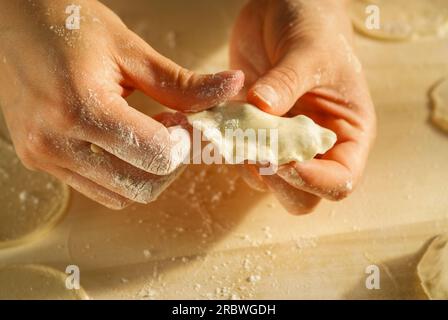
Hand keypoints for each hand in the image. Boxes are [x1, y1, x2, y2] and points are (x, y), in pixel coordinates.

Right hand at [0, 0, 243, 208]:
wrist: (16, 22)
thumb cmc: (72, 26)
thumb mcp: (132, 51)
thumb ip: (183, 83)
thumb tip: (233, 86)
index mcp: (81, 107)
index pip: (156, 156)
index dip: (182, 142)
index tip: (183, 120)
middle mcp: (56, 141)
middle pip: (142, 187)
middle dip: (169, 163)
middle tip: (169, 129)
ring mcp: (44, 156)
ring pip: (120, 195)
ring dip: (146, 172)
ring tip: (144, 132)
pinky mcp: (40, 161)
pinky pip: (97, 188)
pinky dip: (122, 174)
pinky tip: (123, 141)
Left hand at [230, 0, 375, 213]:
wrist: (283, 10)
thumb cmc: (313, 26)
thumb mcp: (309, 50)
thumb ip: (288, 81)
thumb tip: (261, 109)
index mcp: (347, 133)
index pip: (341, 181)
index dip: (316, 181)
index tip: (286, 161)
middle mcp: (317, 146)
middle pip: (303, 196)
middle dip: (280, 182)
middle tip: (258, 153)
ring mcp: (283, 142)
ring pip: (267, 181)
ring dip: (248, 166)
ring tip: (235, 135)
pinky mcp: (254, 132)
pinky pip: (241, 157)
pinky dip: (229, 150)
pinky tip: (220, 128)